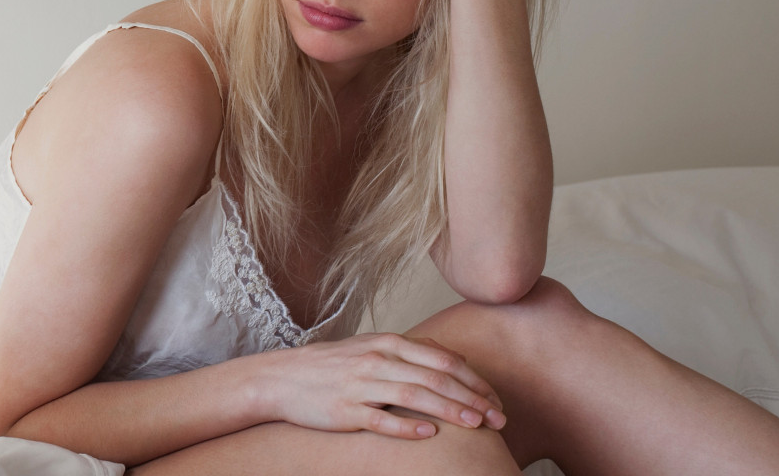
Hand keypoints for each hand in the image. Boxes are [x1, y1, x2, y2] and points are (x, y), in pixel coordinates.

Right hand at [251, 332, 507, 439]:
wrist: (281, 378)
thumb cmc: (331, 366)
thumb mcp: (370, 348)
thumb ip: (408, 353)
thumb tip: (449, 360)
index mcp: (387, 343)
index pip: (443, 360)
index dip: (475, 381)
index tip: (496, 401)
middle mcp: (377, 361)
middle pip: (435, 378)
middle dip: (472, 399)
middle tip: (498, 419)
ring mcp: (360, 385)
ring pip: (415, 396)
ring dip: (450, 410)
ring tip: (476, 425)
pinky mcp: (345, 411)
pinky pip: (380, 420)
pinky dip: (407, 427)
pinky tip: (429, 434)